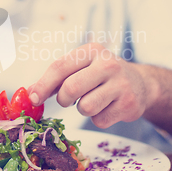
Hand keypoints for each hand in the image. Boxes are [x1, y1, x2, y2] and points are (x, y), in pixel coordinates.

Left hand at [28, 43, 155, 128]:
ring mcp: (121, 84)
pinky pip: (99, 120)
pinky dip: (98, 118)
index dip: (43, 84)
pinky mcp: (129, 105)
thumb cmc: (101, 75)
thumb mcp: (82, 67)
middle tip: (67, 100)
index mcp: (92, 50)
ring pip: (85, 107)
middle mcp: (108, 64)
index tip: (34, 98)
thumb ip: (57, 77)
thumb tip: (30, 93)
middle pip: (71, 88)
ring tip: (93, 100)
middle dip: (63, 99)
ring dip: (82, 108)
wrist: (141, 83)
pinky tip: (107, 107)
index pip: (60, 66)